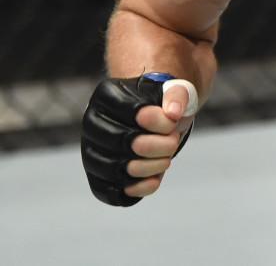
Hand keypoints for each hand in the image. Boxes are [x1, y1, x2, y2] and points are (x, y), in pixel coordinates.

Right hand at [81, 74, 196, 205]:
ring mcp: (91, 152)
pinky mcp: (97, 178)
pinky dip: (138, 187)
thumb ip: (177, 95)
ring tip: (167, 157)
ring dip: (151, 166)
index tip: (173, 122)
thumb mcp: (173, 90)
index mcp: (106, 96)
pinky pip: (113, 192)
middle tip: (174, 141)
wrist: (152, 120)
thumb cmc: (161, 104)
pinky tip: (155, 178)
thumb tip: (174, 112)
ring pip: (115, 168)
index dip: (157, 120)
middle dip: (157, 144)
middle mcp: (91, 124)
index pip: (130, 110)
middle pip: (120, 140)